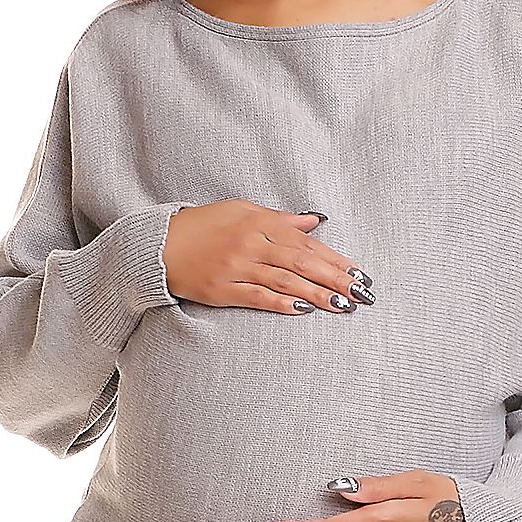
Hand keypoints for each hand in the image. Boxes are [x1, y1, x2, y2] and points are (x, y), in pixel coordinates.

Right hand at [162, 199, 373, 314]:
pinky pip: (257, 297)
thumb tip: (314, 221)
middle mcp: (251, 243)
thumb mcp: (242, 211)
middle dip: (335, 279)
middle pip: (302, 263)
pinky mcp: (222, 289)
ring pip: (285, 281)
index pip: (307, 243)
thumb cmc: (203, 226)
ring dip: (317, 294)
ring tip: (343, 305)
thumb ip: (280, 219)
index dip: (335, 259)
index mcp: (259, 222)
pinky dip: (281, 303)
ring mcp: (236, 267)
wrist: (159, 244)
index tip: (358, 272)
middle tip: (362, 293)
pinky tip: (304, 310)